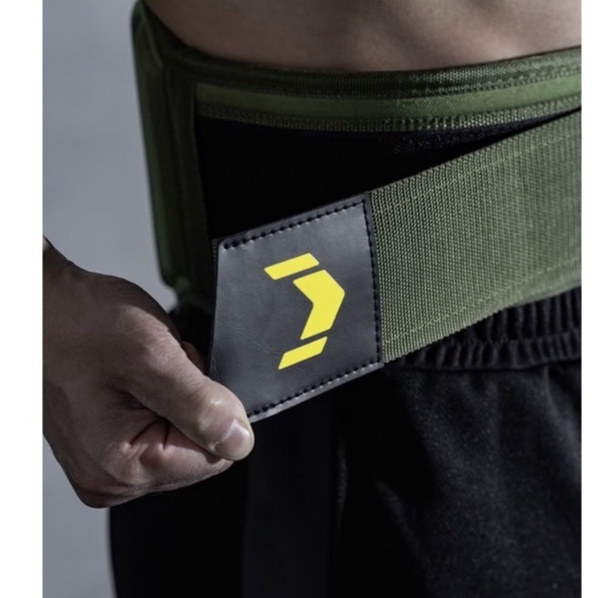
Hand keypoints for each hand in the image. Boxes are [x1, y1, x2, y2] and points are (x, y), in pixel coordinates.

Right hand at [43, 239, 253, 506]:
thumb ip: (200, 404)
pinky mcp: (106, 448)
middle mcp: (111, 478)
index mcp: (122, 467)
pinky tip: (134, 378)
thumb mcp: (151, 354)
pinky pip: (160, 430)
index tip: (180, 376)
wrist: (41, 307)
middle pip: (198, 451)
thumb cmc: (78, 323)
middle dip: (192, 402)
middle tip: (158, 368)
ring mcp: (106, 465)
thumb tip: (239, 441)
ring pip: (182, 439)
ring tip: (142, 369)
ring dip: (176, 398)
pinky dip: (160, 399)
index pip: (214, 457)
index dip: (211, 408)